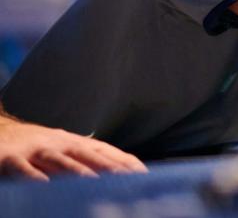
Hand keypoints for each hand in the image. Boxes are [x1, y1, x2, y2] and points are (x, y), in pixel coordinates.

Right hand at [0, 116, 146, 179]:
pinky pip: (22, 168)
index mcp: (76, 143)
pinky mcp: (11, 158)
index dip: (124, 163)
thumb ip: (89, 162)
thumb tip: (121, 177)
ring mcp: (37, 150)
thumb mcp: (66, 152)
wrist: (0, 132)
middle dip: (109, 167)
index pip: (106, 152)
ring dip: (76, 171)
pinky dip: (32, 176)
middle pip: (88, 155)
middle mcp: (60, 144)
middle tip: (128, 180)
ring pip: (59, 160)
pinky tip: (43, 185)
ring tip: (94, 182)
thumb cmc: (39, 148)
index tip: (144, 176)